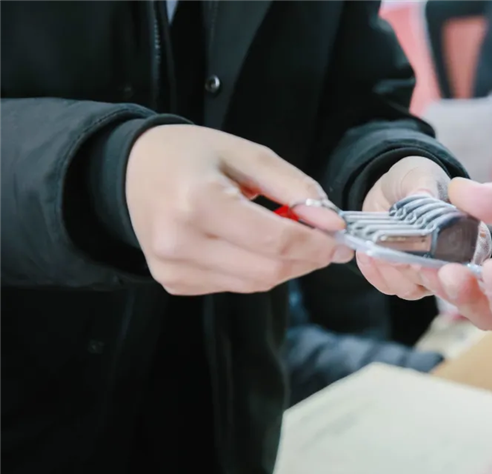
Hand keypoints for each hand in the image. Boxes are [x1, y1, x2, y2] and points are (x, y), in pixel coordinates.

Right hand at [126, 124, 351, 294]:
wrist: (132, 169)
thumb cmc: (191, 155)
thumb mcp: (247, 154)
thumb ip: (294, 186)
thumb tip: (331, 221)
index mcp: (198, 201)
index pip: (275, 241)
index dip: (318, 245)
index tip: (343, 240)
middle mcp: (180, 241)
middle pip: (268, 271)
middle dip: (308, 259)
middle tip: (326, 242)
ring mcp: (173, 268)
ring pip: (255, 283)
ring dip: (284, 265)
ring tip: (289, 237)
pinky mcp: (173, 282)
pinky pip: (234, 285)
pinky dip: (255, 269)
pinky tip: (251, 245)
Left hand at [357, 156, 490, 299]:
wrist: (388, 191)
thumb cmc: (415, 181)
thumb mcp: (420, 175)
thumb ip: (424, 186)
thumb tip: (423, 196)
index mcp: (470, 235)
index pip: (470, 261)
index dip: (451, 266)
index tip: (426, 259)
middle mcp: (453, 262)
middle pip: (440, 282)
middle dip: (415, 272)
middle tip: (397, 258)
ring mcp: (427, 276)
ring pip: (412, 288)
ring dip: (390, 272)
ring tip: (374, 251)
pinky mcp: (402, 279)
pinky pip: (389, 286)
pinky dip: (375, 273)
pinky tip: (366, 255)